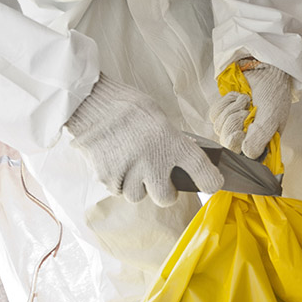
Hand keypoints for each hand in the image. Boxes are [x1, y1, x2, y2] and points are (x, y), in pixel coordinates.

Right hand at [66, 75, 223, 205]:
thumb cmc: (127, 107)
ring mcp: (130, 173)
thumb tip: (182, 158)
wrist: (91, 102)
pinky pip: (117, 190)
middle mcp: (154, 162)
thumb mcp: (159, 118)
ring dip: (137, 186)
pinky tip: (115, 162)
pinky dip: (117, 181)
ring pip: (138, 196)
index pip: (202, 171)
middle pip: (166, 198)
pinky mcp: (108, 178)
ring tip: (131, 166)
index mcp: (172, 143)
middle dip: (164, 192)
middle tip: (160, 179)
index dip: (210, 182)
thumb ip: (171, 141)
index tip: (211, 183)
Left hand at [210, 59, 291, 158]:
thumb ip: (260, 137)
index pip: (241, 156)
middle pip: (226, 141)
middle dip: (235, 122)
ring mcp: (232, 123)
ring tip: (246, 101)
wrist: (265, 69)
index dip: (237, 144)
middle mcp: (245, 136)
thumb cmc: (274, 93)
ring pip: (219, 127)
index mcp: (260, 142)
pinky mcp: (223, 111)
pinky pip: (214, 114)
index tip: (241, 132)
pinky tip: (238, 97)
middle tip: (248, 111)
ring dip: (232, 110)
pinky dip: (225, 103)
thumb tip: (246, 153)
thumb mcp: (272, 118)